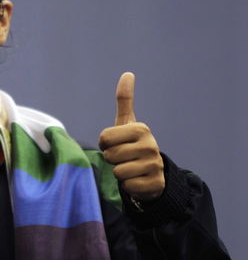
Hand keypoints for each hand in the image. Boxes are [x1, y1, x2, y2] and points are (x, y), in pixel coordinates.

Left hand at [99, 72, 164, 201]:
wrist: (152, 173)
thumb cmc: (132, 144)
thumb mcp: (127, 123)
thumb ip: (125, 100)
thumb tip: (128, 73)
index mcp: (141, 129)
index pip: (104, 138)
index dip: (105, 144)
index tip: (116, 144)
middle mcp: (150, 145)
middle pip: (110, 156)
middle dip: (113, 159)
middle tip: (124, 158)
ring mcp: (154, 165)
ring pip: (118, 172)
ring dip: (120, 173)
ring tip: (130, 168)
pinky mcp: (154, 184)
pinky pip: (127, 186)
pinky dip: (128, 186)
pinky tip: (137, 180)